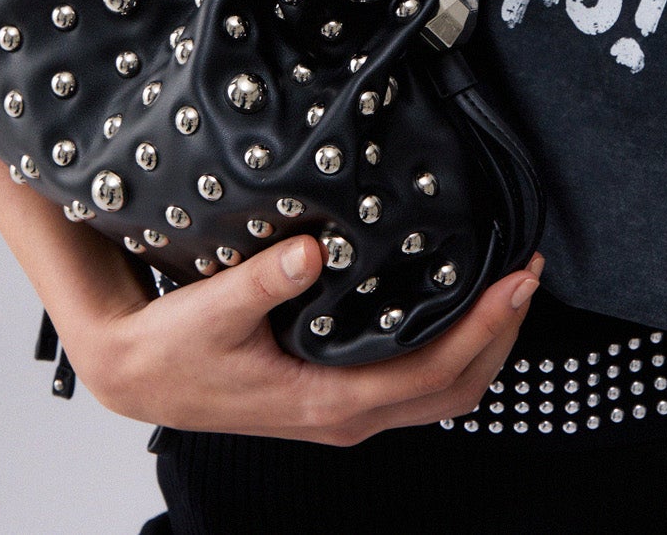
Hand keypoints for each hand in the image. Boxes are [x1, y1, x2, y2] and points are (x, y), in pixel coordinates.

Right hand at [77, 235, 544, 445]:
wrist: (138, 374)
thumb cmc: (172, 348)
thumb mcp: (211, 309)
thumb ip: (262, 280)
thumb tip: (312, 251)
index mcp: (328, 400)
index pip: (432, 371)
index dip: (481, 328)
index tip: (515, 280)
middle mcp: (348, 415)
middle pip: (455, 388)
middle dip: (500, 334)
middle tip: (528, 271)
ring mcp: (346, 409)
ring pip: (441, 390)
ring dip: (483, 342)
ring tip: (508, 284)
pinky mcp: (338, 392)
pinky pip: (416, 381)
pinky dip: (453, 346)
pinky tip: (455, 301)